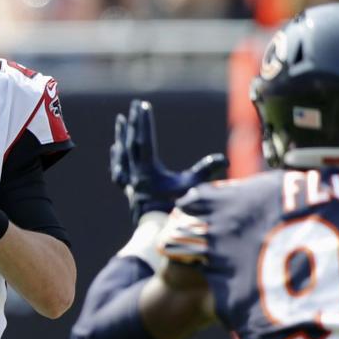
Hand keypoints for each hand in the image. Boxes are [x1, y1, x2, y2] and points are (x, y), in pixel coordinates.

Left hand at [111, 99, 227, 223]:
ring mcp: (129, 182)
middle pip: (131, 142)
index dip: (144, 122)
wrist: (156, 233)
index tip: (143, 105)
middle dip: (134, 123)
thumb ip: (206, 171)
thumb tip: (224, 160)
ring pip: (122, 154)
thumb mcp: (192, 188)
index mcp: (148, 170)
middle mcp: (135, 174)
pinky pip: (118, 169)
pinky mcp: (128, 190)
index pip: (145, 140)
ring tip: (120, 120)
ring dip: (122, 136)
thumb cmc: (176, 210)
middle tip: (134, 105)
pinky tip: (115, 149)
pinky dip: (117, 157)